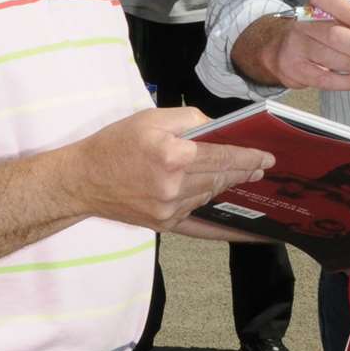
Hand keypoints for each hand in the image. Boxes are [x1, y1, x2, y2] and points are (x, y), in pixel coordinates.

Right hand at [70, 107, 273, 230]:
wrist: (82, 180)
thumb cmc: (115, 144)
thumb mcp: (151, 117)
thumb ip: (189, 119)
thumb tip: (216, 128)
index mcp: (172, 156)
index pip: (221, 156)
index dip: (248, 156)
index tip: (267, 157)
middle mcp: (173, 186)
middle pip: (219, 177)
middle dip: (244, 171)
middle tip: (262, 166)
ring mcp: (168, 210)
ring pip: (209, 195)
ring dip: (227, 185)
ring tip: (244, 176)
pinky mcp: (164, 225)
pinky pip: (200, 223)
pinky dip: (223, 224)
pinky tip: (247, 233)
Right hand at [231, 0, 349, 90]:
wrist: (279, 48)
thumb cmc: (320, 28)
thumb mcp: (341, 13)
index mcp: (314, 3)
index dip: (345, 9)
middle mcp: (302, 23)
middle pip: (333, 34)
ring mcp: (296, 46)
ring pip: (329, 57)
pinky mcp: (296, 69)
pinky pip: (323, 78)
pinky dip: (346, 82)